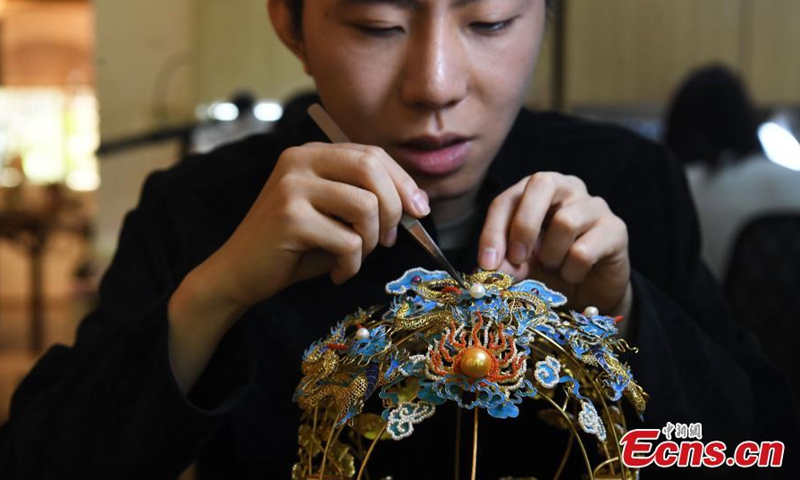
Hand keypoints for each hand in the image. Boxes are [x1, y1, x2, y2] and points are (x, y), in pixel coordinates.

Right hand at [198, 142, 429, 312]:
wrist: (240, 273)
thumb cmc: (294, 247)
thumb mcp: (333, 214)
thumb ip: (366, 199)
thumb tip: (417, 204)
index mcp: (312, 154)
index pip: (372, 154)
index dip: (403, 182)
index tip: (420, 210)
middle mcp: (299, 160)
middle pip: (372, 169)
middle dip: (394, 208)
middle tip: (387, 239)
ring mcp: (292, 187)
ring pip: (366, 206)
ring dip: (370, 241)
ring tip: (353, 257)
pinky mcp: (290, 217)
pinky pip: (348, 240)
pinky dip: (352, 264)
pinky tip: (338, 271)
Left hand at [477, 172, 631, 316]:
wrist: (590, 292)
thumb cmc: (550, 268)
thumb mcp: (519, 265)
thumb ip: (503, 263)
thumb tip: (487, 270)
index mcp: (536, 191)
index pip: (508, 199)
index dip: (493, 230)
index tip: (487, 263)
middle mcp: (567, 187)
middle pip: (541, 183)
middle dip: (524, 225)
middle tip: (518, 258)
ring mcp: (594, 205)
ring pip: (565, 221)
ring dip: (552, 255)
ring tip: (555, 268)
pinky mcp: (615, 229)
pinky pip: (584, 250)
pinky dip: (572, 271)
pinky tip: (574, 275)